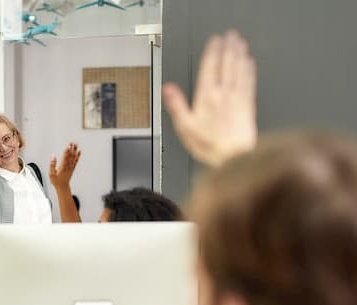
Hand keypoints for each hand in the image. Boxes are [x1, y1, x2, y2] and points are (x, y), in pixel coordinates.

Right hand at [49, 143, 80, 189]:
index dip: (67, 151)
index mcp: (62, 167)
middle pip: (70, 156)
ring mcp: (71, 167)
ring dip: (75, 150)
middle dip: (71, 149)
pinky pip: (76, 161)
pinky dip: (78, 156)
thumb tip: (53, 156)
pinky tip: (79, 151)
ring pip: (73, 157)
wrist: (63, 187)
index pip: (65, 157)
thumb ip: (52, 165)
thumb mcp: (51, 174)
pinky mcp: (72, 168)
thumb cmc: (56, 181)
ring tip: (76, 144)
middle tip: (72, 142)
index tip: (68, 145)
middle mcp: (68, 166)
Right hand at [163, 30, 256, 166]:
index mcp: (207, 97)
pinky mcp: (248, 105)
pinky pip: (249, 81)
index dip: (212, 52)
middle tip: (230, 36)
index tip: (214, 41)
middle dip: (228, 48)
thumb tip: (167, 89)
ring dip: (239, 54)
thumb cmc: (210, 146)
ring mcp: (237, 98)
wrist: (235, 157)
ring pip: (239, 69)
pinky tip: (250, 63)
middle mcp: (223, 94)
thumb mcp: (185, 128)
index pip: (209, 68)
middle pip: (226, 64)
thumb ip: (176, 106)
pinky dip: (249, 69)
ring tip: (239, 43)